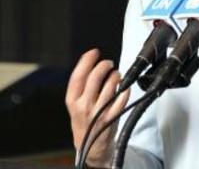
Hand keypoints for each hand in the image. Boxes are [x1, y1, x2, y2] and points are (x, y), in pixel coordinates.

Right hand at [65, 49, 129, 166]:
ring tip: (116, 75)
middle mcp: (84, 106)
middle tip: (109, 63)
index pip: (78, 75)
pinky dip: (125, 88)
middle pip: (95, 77)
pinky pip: (122, 97)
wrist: (90, 146)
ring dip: (116, 75)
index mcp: (72, 100)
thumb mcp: (75, 104)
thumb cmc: (84, 121)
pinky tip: (123, 87)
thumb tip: (90, 62)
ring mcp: (99, 112)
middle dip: (104, 65)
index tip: (94, 52)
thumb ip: (81, 86)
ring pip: (111, 84)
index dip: (86, 60)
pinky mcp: (113, 117)